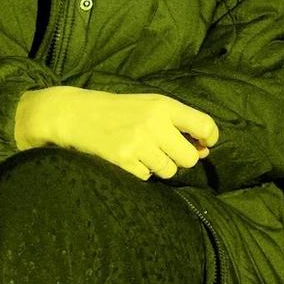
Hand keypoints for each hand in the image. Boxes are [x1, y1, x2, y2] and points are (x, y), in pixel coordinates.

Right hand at [14, 86, 218, 180]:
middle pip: (189, 157)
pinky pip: (147, 177)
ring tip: (141, 152)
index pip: (205, 125)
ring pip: (169, 171)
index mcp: (163, 105)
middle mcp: (153, 123)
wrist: (75, 114)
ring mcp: (138, 143)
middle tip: (164, 150)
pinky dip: (141, 172)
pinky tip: (128, 158)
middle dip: (180, 158)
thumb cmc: (118, 110)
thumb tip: (203, 150)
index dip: (209, 138)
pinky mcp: (123, 161)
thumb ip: (178, 124)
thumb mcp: (149, 106)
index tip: (202, 144)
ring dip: (159, 166)